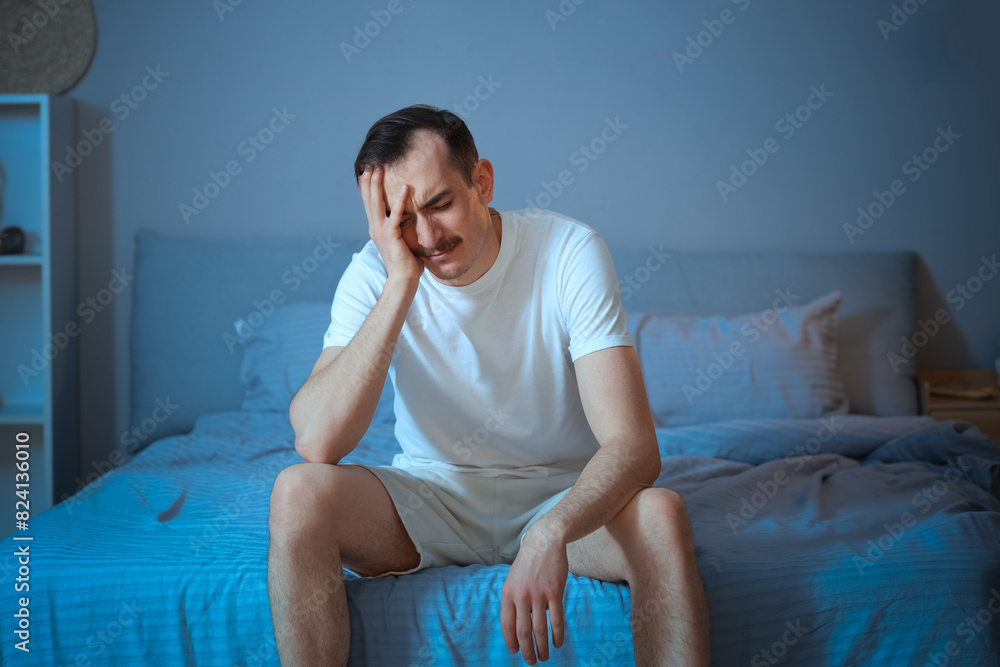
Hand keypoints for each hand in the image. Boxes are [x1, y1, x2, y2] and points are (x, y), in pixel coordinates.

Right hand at [357, 165, 422, 284]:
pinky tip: (405, 187)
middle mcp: (375, 228)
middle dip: (369, 180)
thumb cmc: (405, 262)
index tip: (367, 172)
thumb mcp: (399, 241)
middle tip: (370, 164)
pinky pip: (395, 214)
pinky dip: (399, 200)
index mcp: (376, 228)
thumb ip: (399, 229)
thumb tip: (407, 219)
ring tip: (379, 168)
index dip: (367, 187)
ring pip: (376, 203)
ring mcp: (381, 231)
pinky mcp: (391, 235)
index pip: (369, 204)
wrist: (403, 279)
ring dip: (377, 184)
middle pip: (369, 199)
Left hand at [500, 524, 568, 663]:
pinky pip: (556, 620)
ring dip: (542, 648)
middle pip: (523, 632)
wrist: (544, 543)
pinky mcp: (554, 593)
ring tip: (545, 657)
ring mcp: (538, 596)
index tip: (515, 652)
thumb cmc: (528, 563)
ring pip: (540, 630)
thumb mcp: (513, 580)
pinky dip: (557, 635)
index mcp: (508, 594)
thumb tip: (518, 625)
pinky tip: (558, 643)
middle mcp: (521, 597)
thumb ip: (513, 601)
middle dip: (527, 651)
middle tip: (531, 662)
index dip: (511, 642)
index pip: (506, 626)